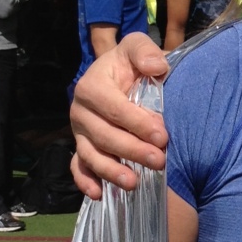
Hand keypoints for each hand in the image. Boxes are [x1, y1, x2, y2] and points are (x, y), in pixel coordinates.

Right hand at [70, 34, 169, 197]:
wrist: (119, 77)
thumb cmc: (129, 65)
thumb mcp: (136, 48)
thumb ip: (145, 52)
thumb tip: (156, 67)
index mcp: (91, 86)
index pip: (113, 108)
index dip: (137, 123)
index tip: (162, 135)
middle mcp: (80, 112)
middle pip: (104, 136)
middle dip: (132, 150)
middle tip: (160, 161)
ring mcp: (80, 133)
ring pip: (91, 156)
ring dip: (111, 171)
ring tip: (134, 183)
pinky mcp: (82, 148)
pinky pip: (79, 168)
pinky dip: (85, 181)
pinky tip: (99, 194)